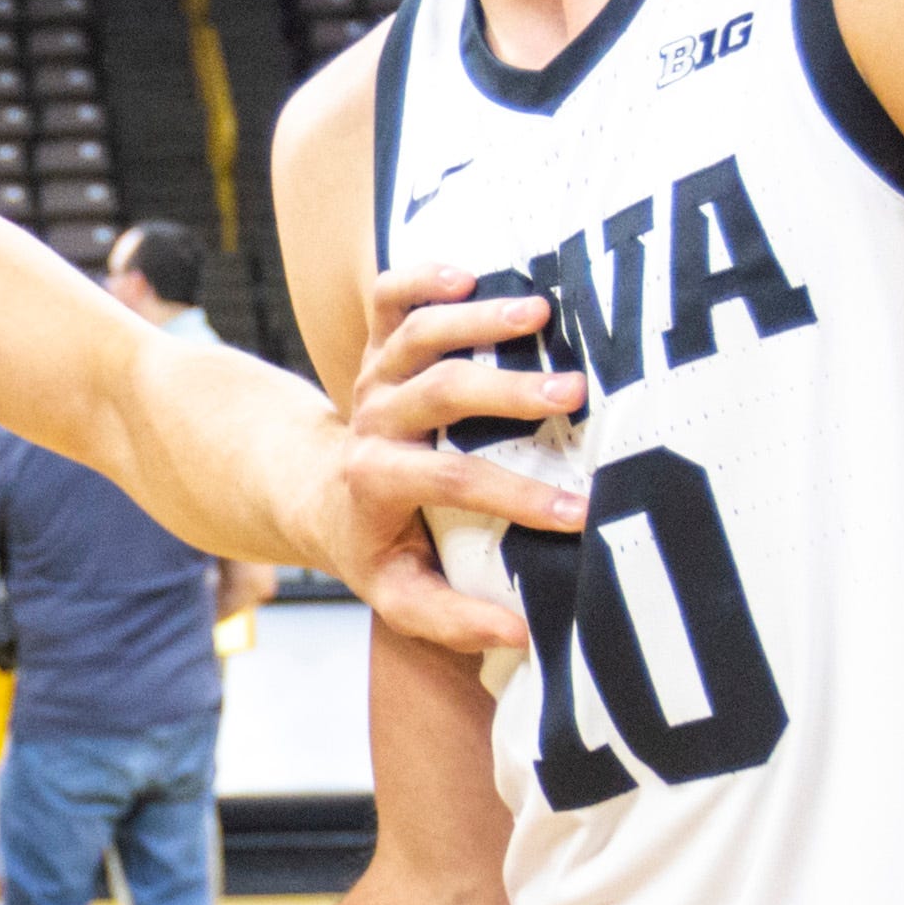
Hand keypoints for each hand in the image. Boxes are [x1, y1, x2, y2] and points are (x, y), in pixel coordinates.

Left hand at [324, 269, 597, 663]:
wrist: (324, 496)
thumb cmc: (380, 550)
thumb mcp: (402, 596)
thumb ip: (453, 618)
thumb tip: (520, 633)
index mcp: (376, 483)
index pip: (448, 481)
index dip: (513, 496)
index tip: (579, 512)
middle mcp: (372, 422)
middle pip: (435, 392)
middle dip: (504, 392)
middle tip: (574, 394)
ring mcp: (374, 376)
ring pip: (415, 334)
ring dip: (477, 320)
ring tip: (542, 313)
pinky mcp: (379, 344)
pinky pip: (388, 297)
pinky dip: (421, 277)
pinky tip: (471, 271)